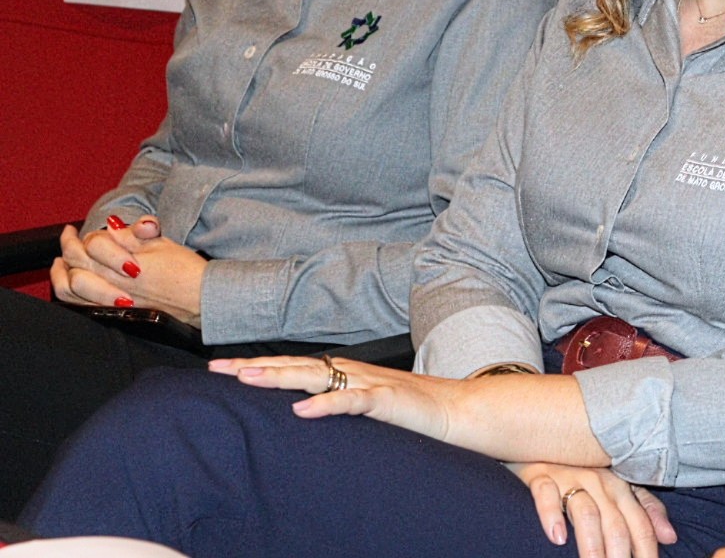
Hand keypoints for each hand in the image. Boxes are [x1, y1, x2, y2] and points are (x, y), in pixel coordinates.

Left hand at [54, 216, 206, 325]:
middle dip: (68, 245)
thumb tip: (111, 226)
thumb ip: (134, 234)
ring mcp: (112, 300)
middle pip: (77, 262)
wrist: (202, 300)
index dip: (90, 234)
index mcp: (126, 262)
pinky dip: (69, 292)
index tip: (86, 228)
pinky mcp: (115, 313)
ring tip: (60, 261)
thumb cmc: (187, 271)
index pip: (94, 243)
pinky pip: (80, 305)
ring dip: (61, 272)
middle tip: (68, 234)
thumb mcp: (163, 243)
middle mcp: (114, 283)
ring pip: (71, 287)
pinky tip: (70, 282)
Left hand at [209, 354, 457, 440]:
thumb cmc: (411, 410)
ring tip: (248, 380)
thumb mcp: (364, 404)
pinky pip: (350, 402)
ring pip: (315, 377)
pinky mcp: (384, 401)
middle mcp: (349, 372)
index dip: (258, 366)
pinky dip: (325, 405)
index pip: (292, 366)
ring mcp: (367, 384)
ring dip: (280, 377)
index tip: (223, 370)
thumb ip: (336, 402)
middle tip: (218, 370)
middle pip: (294, 367)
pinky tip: (301, 410)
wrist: (455, 409)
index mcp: (343, 372)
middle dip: (255, 367)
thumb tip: (300, 409)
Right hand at [515, 462, 675, 557]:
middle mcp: (599, 481)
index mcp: (621, 486)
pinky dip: (552, 516)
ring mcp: (569, 477)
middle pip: (615, 523)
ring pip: (586, 513)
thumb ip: (645, 508)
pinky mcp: (540, 475)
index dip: (647, 550)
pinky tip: (558, 538)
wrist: (544, 435)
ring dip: (591, 544)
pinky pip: (547, 494)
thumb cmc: (584, 467)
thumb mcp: (618, 486)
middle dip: (619, 554)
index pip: (640, 523)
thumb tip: (671, 537)